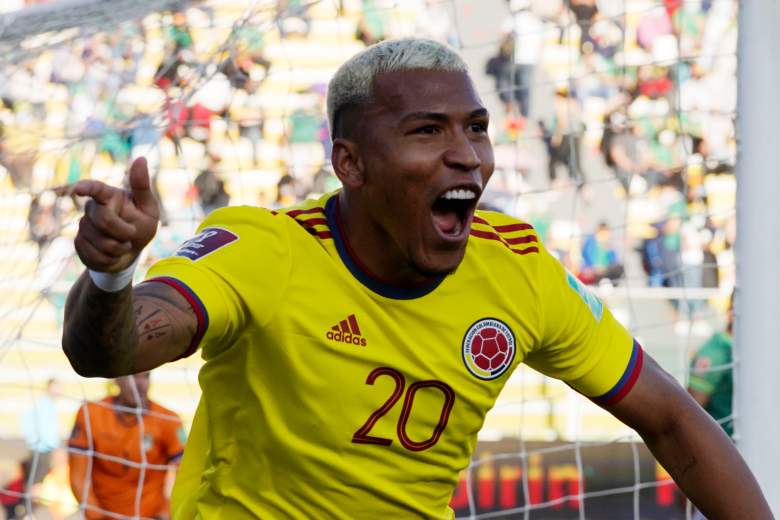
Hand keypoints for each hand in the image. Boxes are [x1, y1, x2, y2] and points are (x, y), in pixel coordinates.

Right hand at [71, 157, 159, 272]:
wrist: (130, 251)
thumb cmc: (141, 224)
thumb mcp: (149, 208)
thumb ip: (142, 186)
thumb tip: (141, 158)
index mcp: (109, 196)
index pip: (96, 188)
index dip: (87, 188)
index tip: (79, 189)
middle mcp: (92, 208)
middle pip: (105, 220)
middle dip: (124, 232)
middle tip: (132, 234)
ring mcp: (83, 225)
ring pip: (100, 241)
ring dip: (119, 248)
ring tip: (123, 244)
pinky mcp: (78, 242)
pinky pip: (94, 255)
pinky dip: (110, 260)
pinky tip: (112, 255)